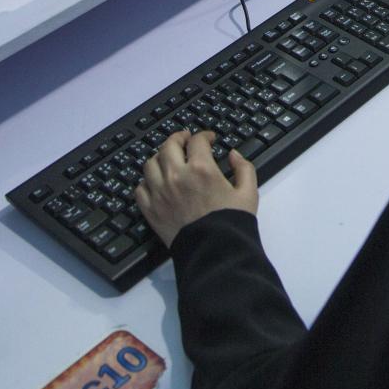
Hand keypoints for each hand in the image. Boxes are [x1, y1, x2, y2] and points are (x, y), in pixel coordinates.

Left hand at [136, 130, 258, 247]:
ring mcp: (160, 192)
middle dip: (178, 138)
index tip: (209, 139)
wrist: (214, 253)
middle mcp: (176, 176)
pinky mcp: (151, 210)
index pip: (197, 140)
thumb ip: (244, 168)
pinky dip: (147, 182)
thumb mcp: (248, 193)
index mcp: (201, 168)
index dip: (204, 135)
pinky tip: (156, 182)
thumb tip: (233, 155)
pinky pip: (140, 188)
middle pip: (169, 145)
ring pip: (150, 163)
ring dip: (160, 157)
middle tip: (185, 139)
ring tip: (168, 159)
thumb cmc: (232, 223)